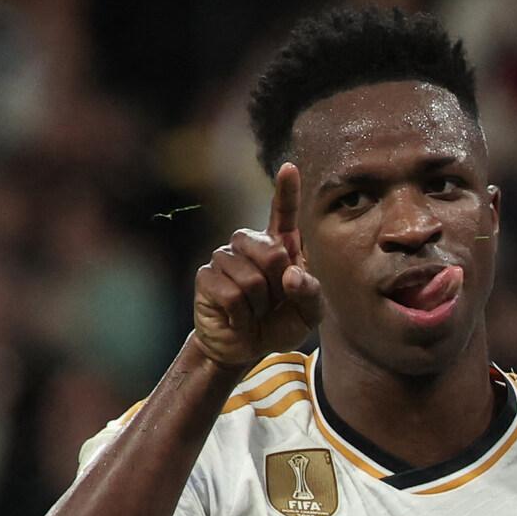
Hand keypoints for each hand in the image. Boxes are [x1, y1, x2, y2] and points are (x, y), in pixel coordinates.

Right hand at [191, 163, 322, 370]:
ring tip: (254, 311)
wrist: (246, 348)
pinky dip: (242, 315)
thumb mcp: (308, 315)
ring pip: (251, 278)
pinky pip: (231, 295)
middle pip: (271, 252)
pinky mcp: (206, 276)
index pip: (283, 214)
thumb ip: (310, 293)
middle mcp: (250, 245)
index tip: (289, 168)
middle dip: (278, 286)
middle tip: (273, 303)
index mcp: (280, 246)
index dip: (286, 192)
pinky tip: (239, 318)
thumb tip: (290, 275)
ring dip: (259, 305)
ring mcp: (225, 257)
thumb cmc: (279, 324)